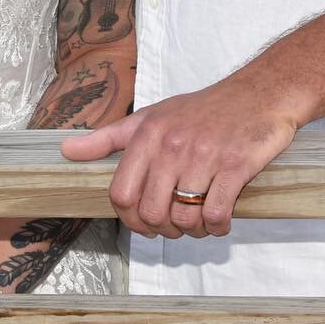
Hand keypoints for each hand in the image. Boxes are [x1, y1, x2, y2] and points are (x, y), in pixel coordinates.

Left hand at [61, 73, 301, 238]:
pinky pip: (217, 214)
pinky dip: (217, 226)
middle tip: (176, 223)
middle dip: (163, 229)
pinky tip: (220, 217)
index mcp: (147, 134)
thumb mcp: (150, 116)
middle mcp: (171, 145)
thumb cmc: (202, 109)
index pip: (120, 194)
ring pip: (184, 219)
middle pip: (151, 213)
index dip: (130, 219)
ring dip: (193, 230)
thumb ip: (107, 138)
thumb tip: (66, 150)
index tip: (145, 219)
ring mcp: (204, 155)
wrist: (258, 92)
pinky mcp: (235, 166)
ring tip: (199, 219)